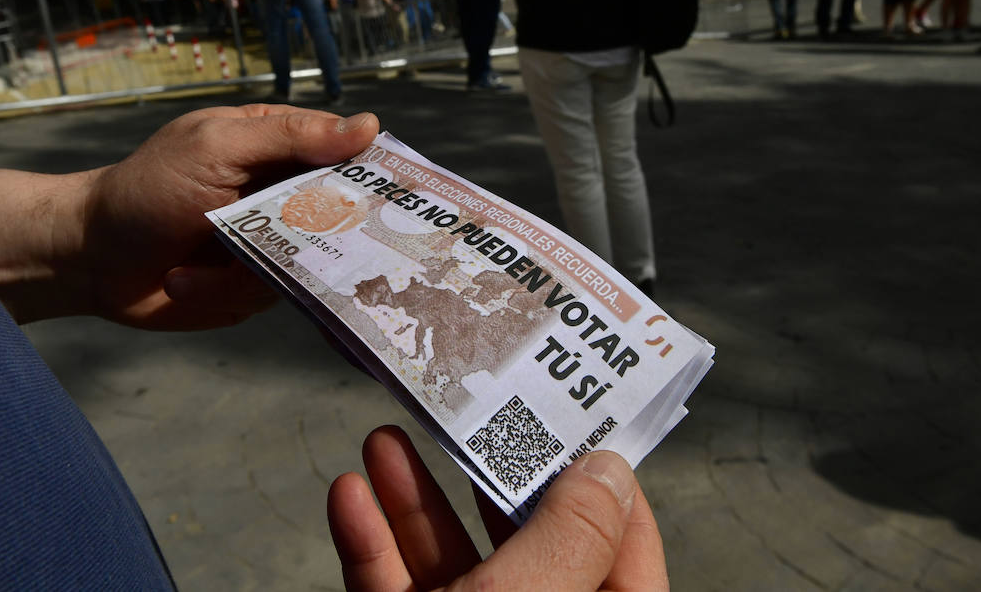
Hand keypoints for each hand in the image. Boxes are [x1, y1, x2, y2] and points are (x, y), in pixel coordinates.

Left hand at [0, 106, 380, 327]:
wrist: (90, 259)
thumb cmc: (147, 188)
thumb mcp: (217, 148)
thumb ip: (290, 137)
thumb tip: (368, 126)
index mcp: (279, 146)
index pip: (348, 154)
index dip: (377, 174)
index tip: (405, 197)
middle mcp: (285, 194)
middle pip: (345, 213)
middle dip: (327, 232)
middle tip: (282, 237)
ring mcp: (274, 242)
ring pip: (314, 261)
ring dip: (250, 266)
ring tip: (194, 259)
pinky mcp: (256, 286)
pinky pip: (277, 293)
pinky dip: (224, 289)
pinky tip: (183, 279)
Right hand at [328, 425, 667, 590]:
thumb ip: (572, 535)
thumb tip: (608, 471)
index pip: (628, 558)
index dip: (608, 491)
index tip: (579, 428)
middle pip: (530, 550)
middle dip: (487, 476)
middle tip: (472, 414)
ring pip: (450, 566)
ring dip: (413, 500)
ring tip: (388, 438)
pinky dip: (371, 548)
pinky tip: (352, 498)